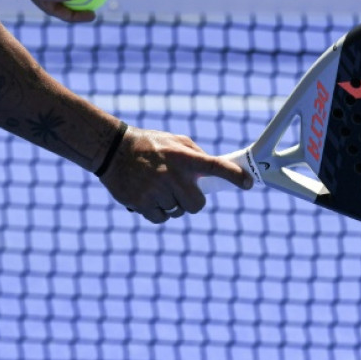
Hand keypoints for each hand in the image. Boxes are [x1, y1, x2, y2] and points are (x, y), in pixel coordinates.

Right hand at [98, 126, 253, 223]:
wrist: (112, 150)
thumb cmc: (150, 145)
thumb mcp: (175, 141)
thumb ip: (197, 155)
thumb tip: (216, 173)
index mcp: (182, 157)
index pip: (215, 167)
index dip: (234, 176)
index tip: (248, 184)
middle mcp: (171, 175)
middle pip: (197, 205)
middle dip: (192, 200)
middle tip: (182, 190)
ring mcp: (155, 191)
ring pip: (177, 212)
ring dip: (172, 203)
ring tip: (158, 187)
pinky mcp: (140, 204)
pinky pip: (161, 218)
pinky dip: (158, 212)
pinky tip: (149, 196)